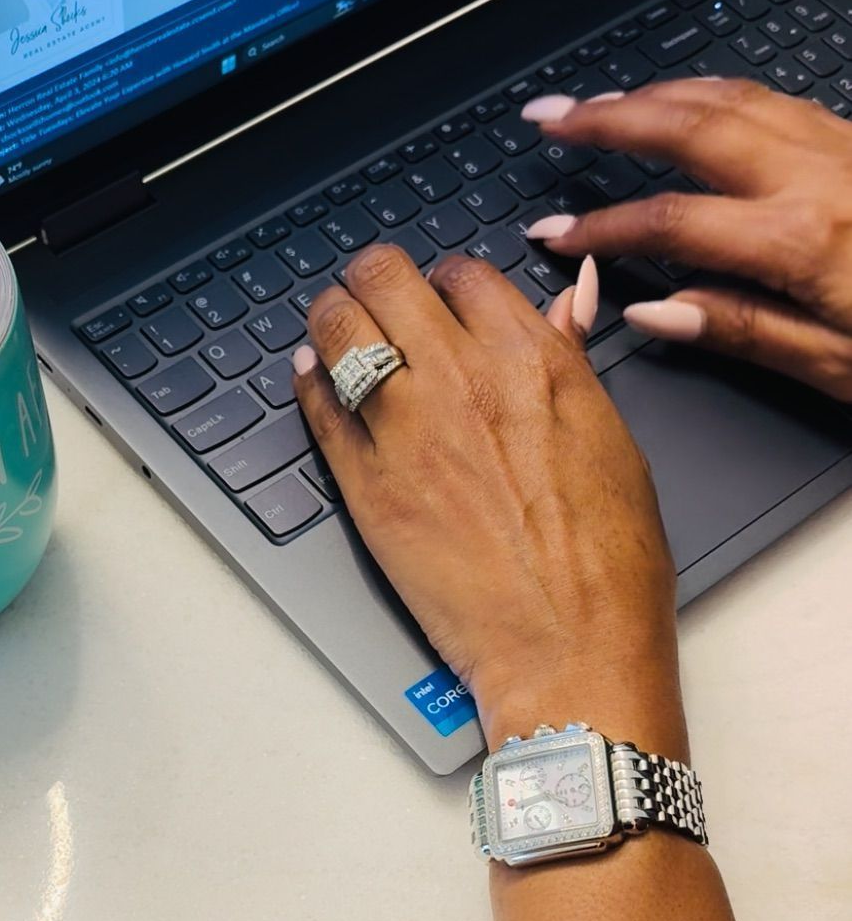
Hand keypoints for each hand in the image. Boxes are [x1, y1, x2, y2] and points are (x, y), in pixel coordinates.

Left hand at [293, 246, 685, 756]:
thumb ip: (571, 359)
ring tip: (335, 327)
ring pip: (336, 328)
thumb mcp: (612, 439)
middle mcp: (461, 381)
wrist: (566, 647)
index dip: (445, 279)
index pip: (462, 273)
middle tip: (372, 295)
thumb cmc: (607, 560)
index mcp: (531, 361)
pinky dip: (309, 382)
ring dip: (332, 317)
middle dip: (373, 277)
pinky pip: (316, 406)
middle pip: (384, 279)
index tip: (440, 297)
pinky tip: (313, 378)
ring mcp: (404, 431)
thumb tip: (566, 299)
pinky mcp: (363, 486)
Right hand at [522, 79, 851, 400]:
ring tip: (600, 103)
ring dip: (656, 94)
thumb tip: (656, 310)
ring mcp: (844, 148)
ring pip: (733, 96)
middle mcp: (821, 177)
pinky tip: (688, 101)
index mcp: (805, 240)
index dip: (601, 225)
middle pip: (693, 126)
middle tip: (551, 116)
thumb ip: (742, 330)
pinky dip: (714, 93)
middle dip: (610, 117)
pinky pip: (772, 99)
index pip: (672, 221)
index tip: (553, 234)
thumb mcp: (837, 365)